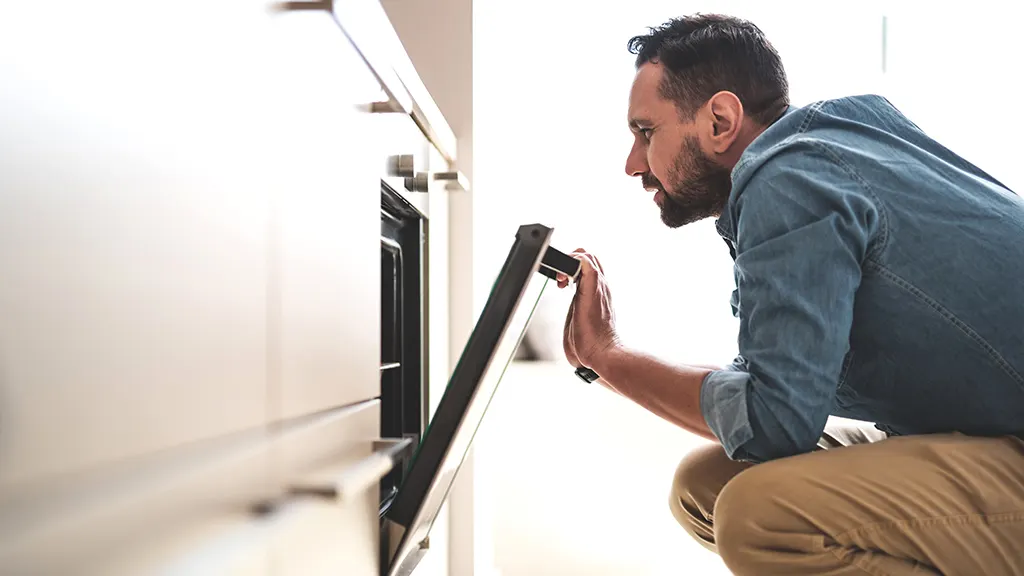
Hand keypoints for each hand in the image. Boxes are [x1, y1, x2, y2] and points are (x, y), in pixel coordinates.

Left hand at [557, 248, 620, 369]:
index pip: (590, 266)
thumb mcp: (581, 319)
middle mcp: (601, 287)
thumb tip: (570, 311)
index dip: (573, 267)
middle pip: (589, 256)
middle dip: (570, 261)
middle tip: (561, 281)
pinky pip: (585, 263)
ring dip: (569, 262)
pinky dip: (572, 263)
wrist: (602, 353)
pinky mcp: (592, 290)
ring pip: (587, 256)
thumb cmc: (590, 343)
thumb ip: (578, 307)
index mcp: (598, 293)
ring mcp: (598, 287)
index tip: (562, 283)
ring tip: (561, 282)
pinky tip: (563, 280)